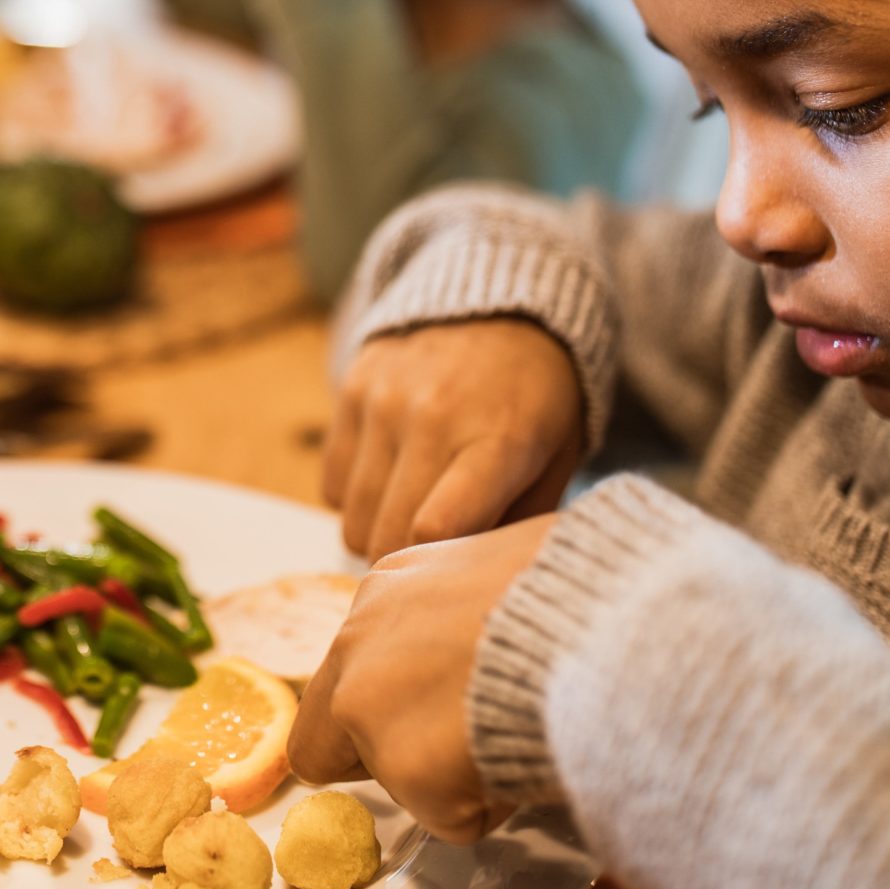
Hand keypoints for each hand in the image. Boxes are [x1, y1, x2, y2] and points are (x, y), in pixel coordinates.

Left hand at [290, 515, 558, 841]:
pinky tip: (531, 755)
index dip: (393, 702)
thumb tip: (489, 635)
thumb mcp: (507, 566)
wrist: (608, 618)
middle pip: (324, 739)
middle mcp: (357, 642)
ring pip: (395, 780)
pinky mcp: (405, 770)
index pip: (352, 667)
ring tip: (520, 733)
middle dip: (385, 758)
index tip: (434, 714)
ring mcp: (368, 709)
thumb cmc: (584, 587)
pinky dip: (490, 806)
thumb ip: (468, 608)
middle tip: (459, 751)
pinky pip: (449, 818)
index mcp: (387, 587)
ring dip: (448, 777)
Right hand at [325, 320, 584, 560]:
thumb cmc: (539, 400)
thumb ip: (523, 524)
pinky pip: (332, 487)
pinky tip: (395, 479)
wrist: (503, 304)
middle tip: (439, 558)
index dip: (432, 569)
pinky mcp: (351, 390)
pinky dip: (359, 500)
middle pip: (387, 538)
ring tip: (418, 514)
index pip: (436, 527)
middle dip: (409, 567)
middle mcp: (432, 418)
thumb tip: (477, 584)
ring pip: (354, 522)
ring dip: (381, 535)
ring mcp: (384, 402)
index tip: (448, 578)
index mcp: (499, 442)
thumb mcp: (557, 459)